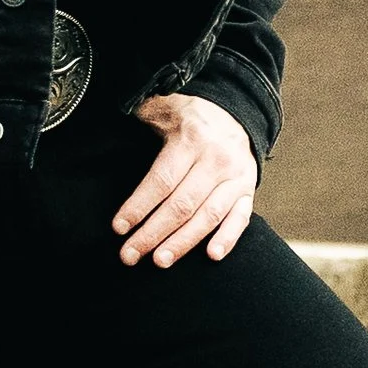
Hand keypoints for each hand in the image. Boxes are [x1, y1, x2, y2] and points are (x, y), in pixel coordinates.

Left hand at [115, 92, 257, 267]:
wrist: (236, 113)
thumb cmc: (191, 118)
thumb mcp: (166, 106)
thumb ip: (143, 111)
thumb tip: (121, 111)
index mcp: (192, 140)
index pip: (162, 180)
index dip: (139, 206)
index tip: (119, 227)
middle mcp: (216, 160)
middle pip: (181, 204)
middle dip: (153, 233)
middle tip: (130, 254)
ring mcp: (236, 178)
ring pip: (208, 216)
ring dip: (183, 242)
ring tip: (160, 260)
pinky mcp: (248, 191)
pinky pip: (240, 218)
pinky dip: (228, 238)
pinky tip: (212, 255)